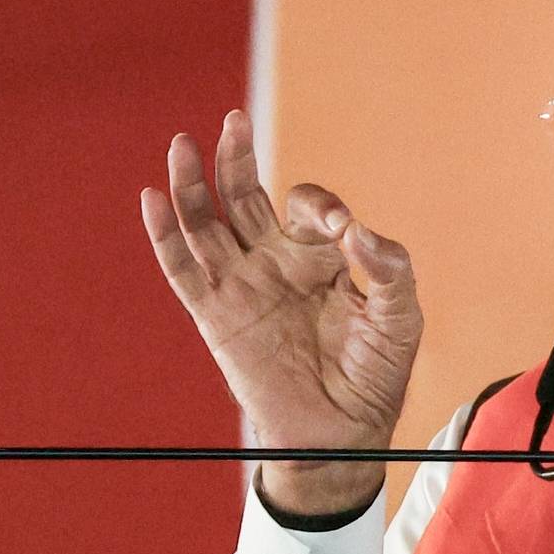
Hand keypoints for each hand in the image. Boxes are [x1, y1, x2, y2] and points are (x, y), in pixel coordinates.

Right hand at [141, 110, 422, 514]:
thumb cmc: (375, 375)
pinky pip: (184, 271)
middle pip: (244, 196)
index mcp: (319, 256)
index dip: (320, 205)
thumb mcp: (400, 317)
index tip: (342, 229)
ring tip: (182, 144)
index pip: (305, 206)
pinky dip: (165, 236)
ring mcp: (242, 287)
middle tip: (234, 120)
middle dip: (237, 158)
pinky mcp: (217, 317)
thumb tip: (358, 230)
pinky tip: (153, 198)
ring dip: (193, 183)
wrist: (342, 433)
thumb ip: (390, 268)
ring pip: (207, 223)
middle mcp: (275, 262)